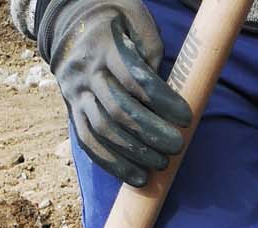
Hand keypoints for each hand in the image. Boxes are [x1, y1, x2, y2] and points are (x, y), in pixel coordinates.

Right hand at [38, 0, 192, 186]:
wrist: (72, 20)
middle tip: (176, 146)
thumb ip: (151, 52)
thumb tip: (165, 94)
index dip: (162, 102)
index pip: (134, 79)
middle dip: (151, 133)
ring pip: (103, 130)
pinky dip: (113, 164)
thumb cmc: (117, 22)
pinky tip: (136, 176)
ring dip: (134, 153)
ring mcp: (75, 93)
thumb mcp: (137, 21)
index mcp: (105, 46)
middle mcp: (86, 71)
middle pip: (118, 110)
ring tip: (161, 164)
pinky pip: (89, 142)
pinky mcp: (72, 111)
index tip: (186, 118)